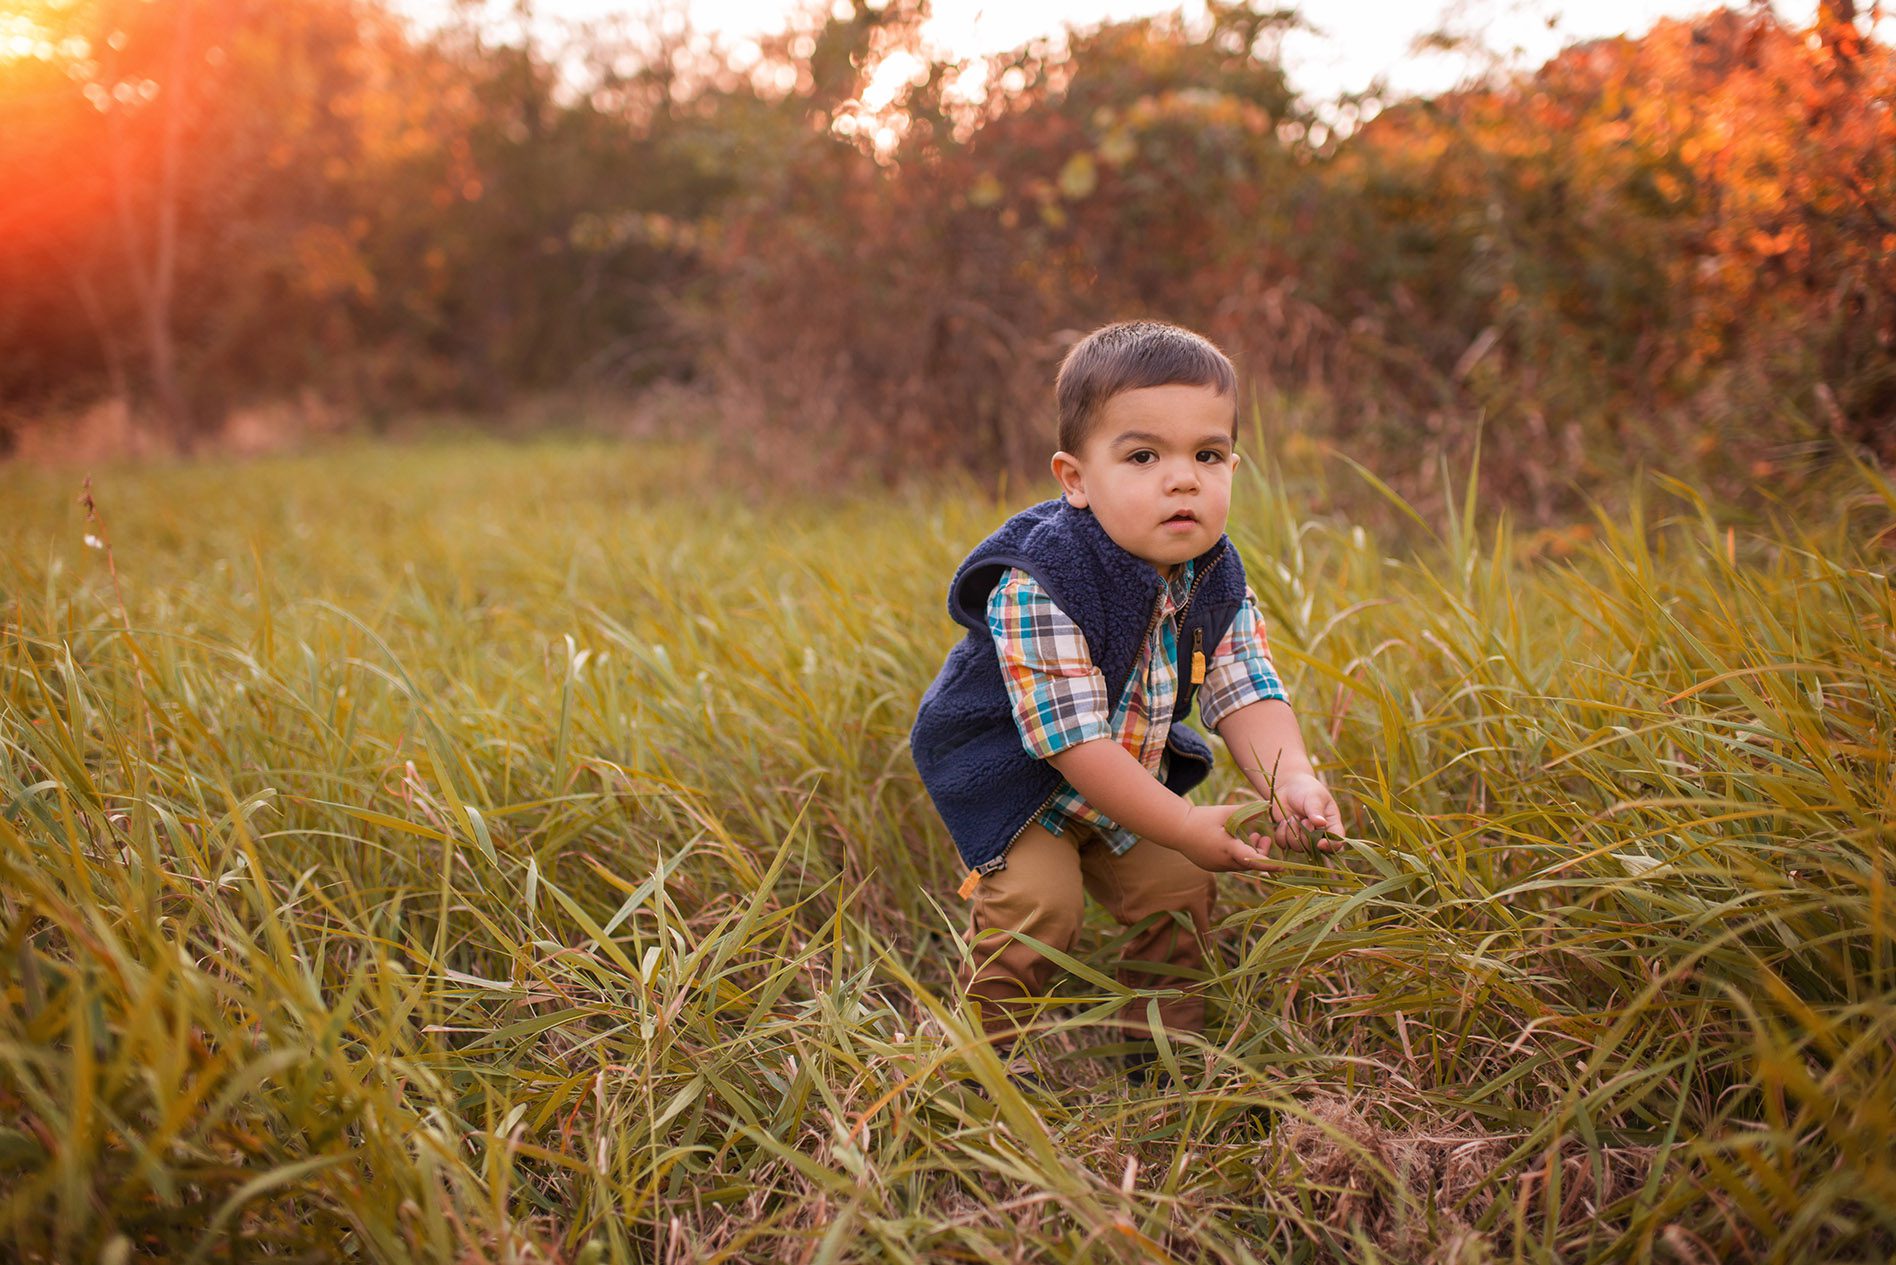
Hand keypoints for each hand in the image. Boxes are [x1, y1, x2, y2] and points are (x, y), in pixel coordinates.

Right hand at [1168, 804, 1283, 873]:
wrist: (1176, 829)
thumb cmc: (1201, 818)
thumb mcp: (1225, 812)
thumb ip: (1247, 811)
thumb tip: (1268, 806)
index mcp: (1227, 849)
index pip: (1254, 861)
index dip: (1270, 864)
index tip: (1283, 867)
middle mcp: (1223, 862)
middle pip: (1249, 864)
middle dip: (1260, 853)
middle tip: (1263, 837)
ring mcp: (1216, 867)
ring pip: (1240, 864)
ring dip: (1249, 853)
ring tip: (1254, 836)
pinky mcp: (1211, 867)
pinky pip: (1230, 864)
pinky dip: (1238, 856)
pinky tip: (1237, 841)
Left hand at [1269, 773, 1342, 852]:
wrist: (1287, 787)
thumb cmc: (1306, 790)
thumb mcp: (1314, 797)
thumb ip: (1316, 811)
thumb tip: (1321, 823)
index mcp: (1331, 825)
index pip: (1337, 842)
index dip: (1330, 846)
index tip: (1320, 843)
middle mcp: (1318, 835)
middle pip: (1315, 849)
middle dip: (1306, 835)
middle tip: (1303, 819)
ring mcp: (1303, 837)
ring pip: (1298, 848)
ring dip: (1293, 833)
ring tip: (1292, 817)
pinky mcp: (1288, 837)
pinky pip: (1284, 844)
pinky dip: (1281, 834)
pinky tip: (1284, 821)